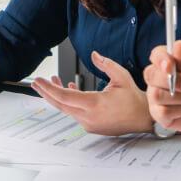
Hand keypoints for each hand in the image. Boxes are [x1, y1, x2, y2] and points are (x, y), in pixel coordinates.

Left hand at [32, 51, 152, 135]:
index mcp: (94, 104)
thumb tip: (93, 54)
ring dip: (58, 96)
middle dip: (47, 92)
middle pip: (61, 104)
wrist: (144, 118)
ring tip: (53, 81)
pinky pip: (75, 113)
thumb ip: (105, 64)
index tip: (40, 80)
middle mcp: (89, 117)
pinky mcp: (91, 126)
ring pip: (67, 109)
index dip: (49, 88)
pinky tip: (70, 89)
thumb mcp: (121, 76)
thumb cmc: (134, 99)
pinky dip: (69, 102)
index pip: (65, 97)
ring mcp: (89, 123)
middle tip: (36, 82)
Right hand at [144, 40, 180, 134]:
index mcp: (168, 61)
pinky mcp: (159, 114)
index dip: (160, 60)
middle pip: (151, 75)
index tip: (170, 66)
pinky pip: (162, 112)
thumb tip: (178, 45)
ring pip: (157, 95)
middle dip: (175, 81)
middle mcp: (158, 77)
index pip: (156, 55)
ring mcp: (156, 96)